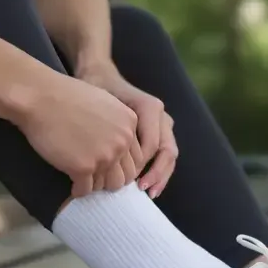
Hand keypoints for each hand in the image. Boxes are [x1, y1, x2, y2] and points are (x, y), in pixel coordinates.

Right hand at [14, 73, 142, 197]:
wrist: (41, 97)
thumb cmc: (66, 96)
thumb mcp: (105, 103)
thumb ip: (117, 125)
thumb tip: (118, 147)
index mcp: (129, 124)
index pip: (136, 158)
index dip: (120, 165)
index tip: (106, 166)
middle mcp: (122, 141)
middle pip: (126, 175)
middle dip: (110, 178)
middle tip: (95, 176)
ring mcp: (104, 156)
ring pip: (108, 185)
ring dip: (96, 185)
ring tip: (83, 179)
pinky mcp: (83, 168)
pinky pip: (85, 190)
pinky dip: (78, 190)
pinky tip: (72, 185)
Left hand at [77, 61, 177, 198]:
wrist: (100, 75)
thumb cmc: (97, 89)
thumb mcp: (100, 104)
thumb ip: (111, 127)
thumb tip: (113, 158)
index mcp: (150, 107)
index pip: (152, 144)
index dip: (141, 165)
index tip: (127, 179)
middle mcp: (160, 115)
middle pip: (167, 150)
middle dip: (157, 173)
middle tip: (143, 190)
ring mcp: (162, 123)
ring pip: (169, 154)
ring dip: (161, 175)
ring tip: (149, 192)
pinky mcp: (158, 130)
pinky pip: (163, 153)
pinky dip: (157, 170)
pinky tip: (146, 185)